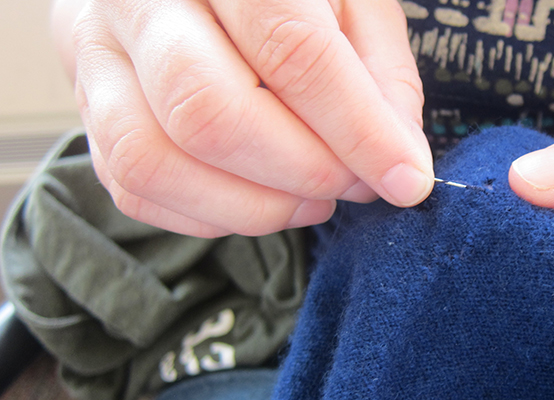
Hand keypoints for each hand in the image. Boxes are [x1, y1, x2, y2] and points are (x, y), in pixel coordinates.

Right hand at [52, 0, 433, 236]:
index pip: (291, 49)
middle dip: (301, 171)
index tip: (405, 179)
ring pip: (154, 159)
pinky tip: (261, 200)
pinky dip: (208, 215)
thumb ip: (380, 75)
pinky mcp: (83, 102)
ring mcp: (95, 50)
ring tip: (312, 198)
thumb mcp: (352, 1)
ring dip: (251, 207)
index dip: (356, 129)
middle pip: (210, 112)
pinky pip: (130, 184)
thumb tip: (398, 162)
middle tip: (353, 184)